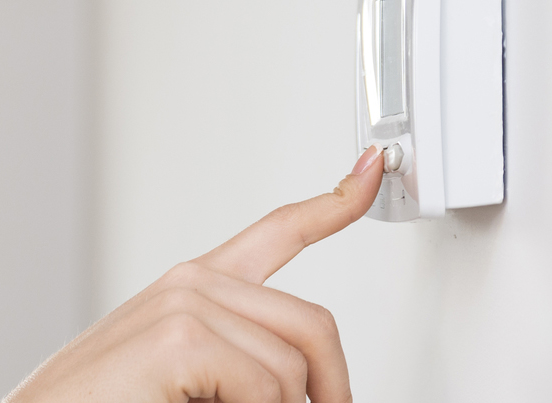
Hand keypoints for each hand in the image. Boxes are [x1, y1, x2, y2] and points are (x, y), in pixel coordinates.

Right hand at [5, 147, 385, 402]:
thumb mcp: (185, 375)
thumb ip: (239, 359)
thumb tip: (303, 382)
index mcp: (193, 291)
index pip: (275, 233)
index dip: (333, 202)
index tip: (371, 170)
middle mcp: (190, 284)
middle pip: (312, 325)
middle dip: (329, 389)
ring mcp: (183, 303)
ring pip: (293, 371)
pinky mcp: (179, 336)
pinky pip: (267, 391)